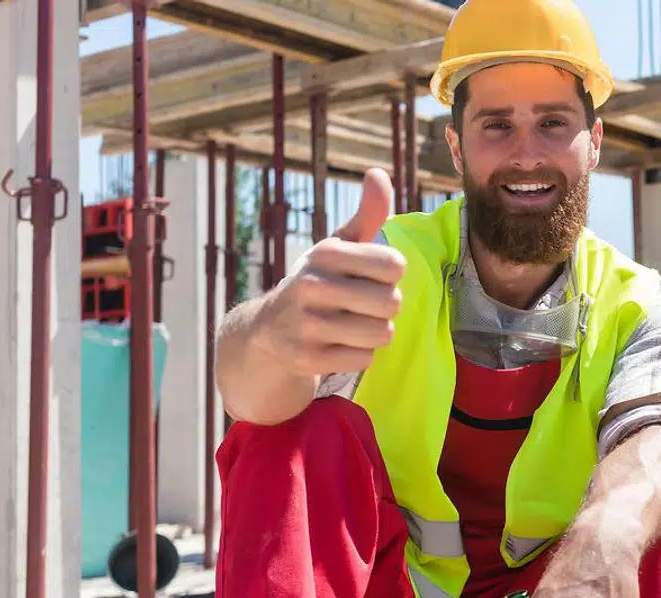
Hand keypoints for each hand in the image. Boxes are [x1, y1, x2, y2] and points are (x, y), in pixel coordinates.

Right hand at [248, 168, 403, 376]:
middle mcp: (311, 286)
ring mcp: (306, 325)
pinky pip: (364, 360)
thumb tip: (378, 174)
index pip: (394, 265)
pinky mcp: (306, 359)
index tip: (373, 275)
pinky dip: (358, 356)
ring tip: (354, 324)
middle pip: (391, 302)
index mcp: (324, 254)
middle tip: (364, 305)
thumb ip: (366, 215)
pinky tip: (338, 345)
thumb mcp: (337, 248)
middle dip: (385, 307)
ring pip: (381, 333)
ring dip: (375, 332)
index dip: (390, 274)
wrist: (266, 331)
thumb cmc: (318, 283)